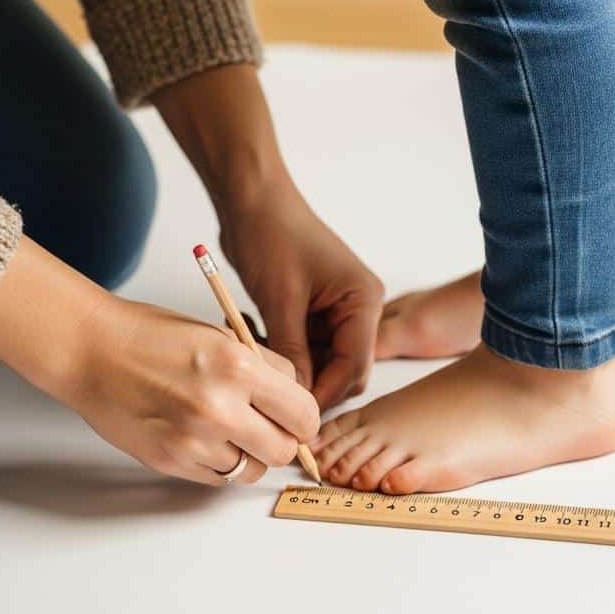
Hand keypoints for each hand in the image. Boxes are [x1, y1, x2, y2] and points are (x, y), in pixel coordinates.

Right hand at [65, 298, 319, 484]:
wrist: (91, 350)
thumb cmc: (151, 336)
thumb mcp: (220, 336)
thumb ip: (264, 368)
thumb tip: (296, 399)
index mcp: (239, 367)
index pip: (304, 412)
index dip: (303, 417)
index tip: (296, 417)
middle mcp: (220, 407)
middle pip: (284, 450)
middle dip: (282, 440)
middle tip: (267, 427)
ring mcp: (194, 440)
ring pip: (252, 470)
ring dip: (250, 455)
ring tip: (230, 431)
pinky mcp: (171, 461)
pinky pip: (218, 478)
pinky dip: (219, 464)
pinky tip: (204, 439)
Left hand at [219, 185, 383, 410]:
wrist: (250, 198)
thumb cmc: (271, 234)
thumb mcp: (280, 300)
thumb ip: (293, 353)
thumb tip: (296, 400)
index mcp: (364, 301)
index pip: (354, 366)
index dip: (323, 393)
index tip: (292, 415)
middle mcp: (358, 308)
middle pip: (342, 370)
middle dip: (306, 381)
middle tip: (267, 388)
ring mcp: (335, 310)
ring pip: (319, 362)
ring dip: (288, 364)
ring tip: (251, 345)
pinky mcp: (312, 310)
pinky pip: (302, 347)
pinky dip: (279, 349)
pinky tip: (251, 331)